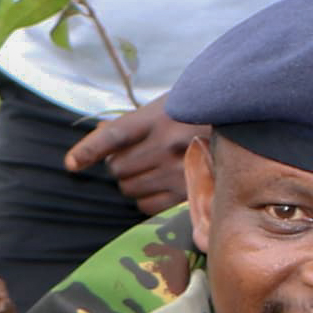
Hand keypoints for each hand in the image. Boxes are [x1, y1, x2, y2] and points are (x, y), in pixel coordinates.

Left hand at [61, 100, 197, 213]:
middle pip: (118, 168)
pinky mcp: (189, 191)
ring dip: (132, 183)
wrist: (240, 122)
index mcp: (157, 117)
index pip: (114, 136)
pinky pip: (147, 206)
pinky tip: (157, 186)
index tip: (72, 164)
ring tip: (150, 170)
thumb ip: (135, 122)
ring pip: (130, 189)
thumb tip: (101, 138)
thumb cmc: (196, 113)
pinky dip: (145, 200)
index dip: (89, 150)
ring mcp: (179, 170)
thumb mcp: (165, 106)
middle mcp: (167, 144)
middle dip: (118, 166)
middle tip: (134, 157)